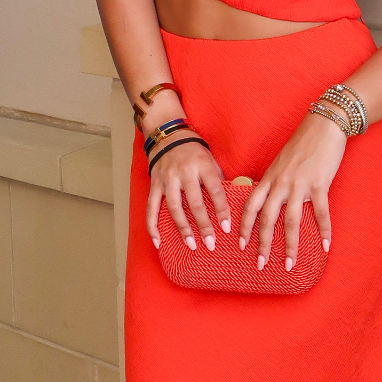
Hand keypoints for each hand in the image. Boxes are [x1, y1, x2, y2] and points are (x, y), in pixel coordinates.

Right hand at [146, 137, 230, 251]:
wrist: (167, 136)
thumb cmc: (194, 151)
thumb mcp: (211, 160)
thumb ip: (217, 180)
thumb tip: (230, 204)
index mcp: (202, 165)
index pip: (215, 190)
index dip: (222, 210)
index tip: (227, 228)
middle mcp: (184, 172)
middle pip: (194, 203)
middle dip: (203, 225)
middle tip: (210, 244)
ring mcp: (167, 179)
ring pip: (174, 207)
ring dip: (182, 228)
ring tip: (191, 244)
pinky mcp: (154, 185)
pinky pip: (152, 208)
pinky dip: (153, 226)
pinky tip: (158, 242)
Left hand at [239, 112, 345, 270]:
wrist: (324, 125)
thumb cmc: (303, 144)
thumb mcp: (281, 162)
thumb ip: (275, 181)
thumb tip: (271, 199)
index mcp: (269, 178)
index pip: (250, 206)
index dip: (244, 227)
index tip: (240, 245)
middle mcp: (280, 184)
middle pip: (266, 219)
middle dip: (262, 245)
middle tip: (260, 265)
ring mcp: (299, 185)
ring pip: (291, 222)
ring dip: (289, 246)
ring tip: (289, 264)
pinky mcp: (319, 184)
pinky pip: (321, 213)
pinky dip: (324, 231)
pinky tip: (325, 246)